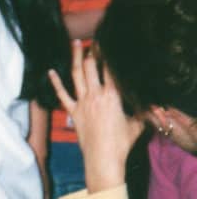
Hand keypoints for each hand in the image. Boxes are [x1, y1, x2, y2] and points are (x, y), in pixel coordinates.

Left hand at [48, 40, 144, 193]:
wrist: (103, 158)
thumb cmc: (121, 143)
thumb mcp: (137, 125)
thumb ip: (141, 111)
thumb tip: (149, 104)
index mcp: (113, 96)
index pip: (110, 70)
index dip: (109, 55)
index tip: (107, 43)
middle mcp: (95, 95)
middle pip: (92, 67)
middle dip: (92, 51)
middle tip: (92, 40)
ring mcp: (82, 102)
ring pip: (76, 75)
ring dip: (75, 58)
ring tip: (74, 43)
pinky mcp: (73, 111)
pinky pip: (61, 94)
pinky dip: (55, 82)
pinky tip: (50, 71)